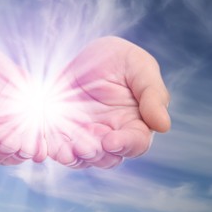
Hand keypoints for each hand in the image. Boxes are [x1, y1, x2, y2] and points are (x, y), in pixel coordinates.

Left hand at [47, 36, 170, 167]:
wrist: (89, 54)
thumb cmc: (121, 59)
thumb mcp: (140, 67)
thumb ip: (153, 94)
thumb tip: (164, 126)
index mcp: (136, 122)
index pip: (135, 143)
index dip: (124, 145)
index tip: (111, 140)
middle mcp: (113, 134)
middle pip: (108, 156)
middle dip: (95, 154)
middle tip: (83, 146)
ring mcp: (88, 134)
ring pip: (83, 157)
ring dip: (73, 157)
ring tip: (64, 151)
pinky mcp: (65, 130)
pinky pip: (60, 145)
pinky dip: (54, 148)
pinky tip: (47, 145)